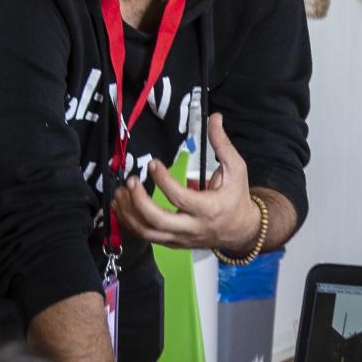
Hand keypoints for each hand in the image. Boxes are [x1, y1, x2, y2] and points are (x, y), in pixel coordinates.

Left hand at [111, 113, 260, 254]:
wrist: (241, 230)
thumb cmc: (236, 198)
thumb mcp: (236, 169)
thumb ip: (222, 144)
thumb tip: (214, 118)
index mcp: (208, 209)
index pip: (180, 198)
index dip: (163, 180)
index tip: (153, 163)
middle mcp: (192, 227)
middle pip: (157, 221)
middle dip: (139, 201)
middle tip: (131, 181)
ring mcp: (179, 238)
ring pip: (146, 233)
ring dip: (128, 213)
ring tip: (121, 192)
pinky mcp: (171, 243)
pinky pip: (145, 236)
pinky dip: (129, 222)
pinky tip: (122, 206)